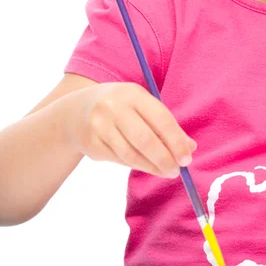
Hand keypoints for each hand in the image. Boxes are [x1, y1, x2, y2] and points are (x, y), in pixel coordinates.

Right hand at [65, 82, 196, 178]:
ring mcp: (100, 126)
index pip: (161, 119)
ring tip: (165, 172)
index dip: (176, 141)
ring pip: (131, 154)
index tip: (187, 157)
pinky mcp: (91, 144)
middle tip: (177, 170)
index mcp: (133, 93)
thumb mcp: (142, 105)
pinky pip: (119, 160)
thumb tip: (190, 147)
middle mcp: (114, 108)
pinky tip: (146, 166)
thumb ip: (165, 124)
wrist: (76, 111)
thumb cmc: (121, 107)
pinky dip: (136, 165)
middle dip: (164, 158)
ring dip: (152, 167)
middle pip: (145, 140)